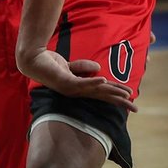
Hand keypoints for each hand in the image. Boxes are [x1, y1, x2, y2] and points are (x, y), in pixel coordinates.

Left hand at [16, 46, 135, 112]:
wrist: (32, 59)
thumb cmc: (49, 63)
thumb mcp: (69, 65)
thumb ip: (83, 67)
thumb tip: (100, 69)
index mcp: (79, 88)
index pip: (102, 94)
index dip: (117, 97)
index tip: (131, 100)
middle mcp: (77, 91)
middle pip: (103, 97)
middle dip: (119, 102)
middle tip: (135, 108)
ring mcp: (71, 88)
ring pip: (95, 91)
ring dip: (111, 92)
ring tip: (125, 94)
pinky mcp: (64, 81)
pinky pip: (81, 82)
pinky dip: (92, 82)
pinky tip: (104, 81)